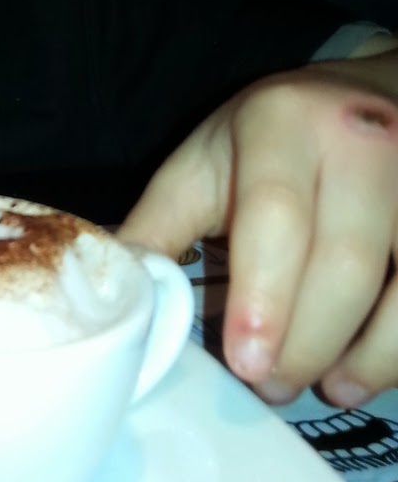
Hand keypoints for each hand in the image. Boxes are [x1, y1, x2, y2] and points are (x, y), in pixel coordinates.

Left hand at [118, 48, 397, 405]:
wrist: (368, 96)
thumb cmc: (269, 140)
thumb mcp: (203, 164)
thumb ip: (158, 227)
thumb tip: (111, 299)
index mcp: (282, 123)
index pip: (276, 214)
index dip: (263, 294)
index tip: (244, 360)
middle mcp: (362, 143)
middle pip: (345, 264)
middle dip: (304, 342)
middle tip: (266, 383)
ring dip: (364, 358)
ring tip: (320, 386)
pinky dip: (396, 351)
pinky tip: (362, 373)